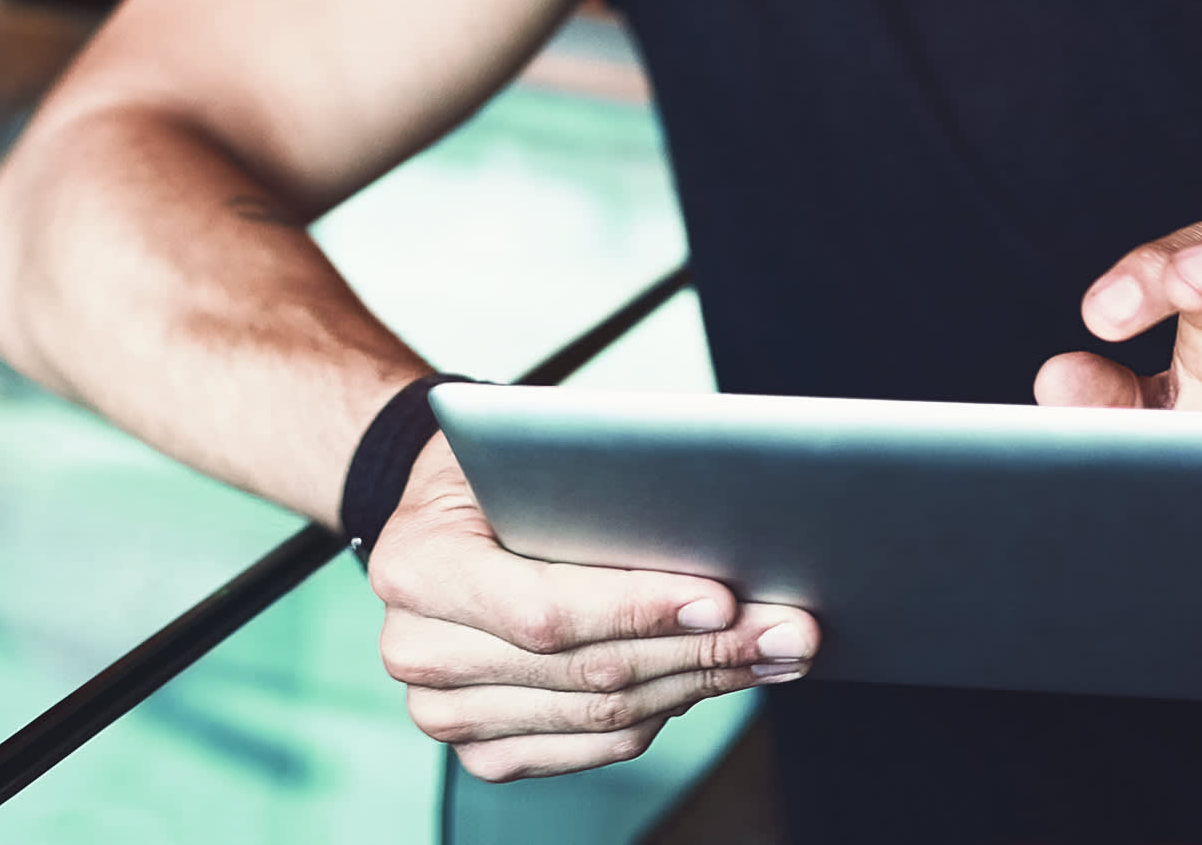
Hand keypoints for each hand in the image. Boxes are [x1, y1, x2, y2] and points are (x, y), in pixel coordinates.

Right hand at [366, 432, 816, 780]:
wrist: (444, 514)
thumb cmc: (494, 469)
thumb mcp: (529, 451)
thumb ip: (596, 495)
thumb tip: (714, 539)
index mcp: (413, 567)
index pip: (545, 612)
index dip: (640, 611)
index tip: (724, 599)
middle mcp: (416, 651)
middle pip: (587, 673)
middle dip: (703, 651)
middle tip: (788, 629)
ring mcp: (445, 713)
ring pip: (602, 718)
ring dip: (701, 685)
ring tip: (774, 653)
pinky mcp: (484, 750)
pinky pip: (594, 747)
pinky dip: (664, 713)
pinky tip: (713, 677)